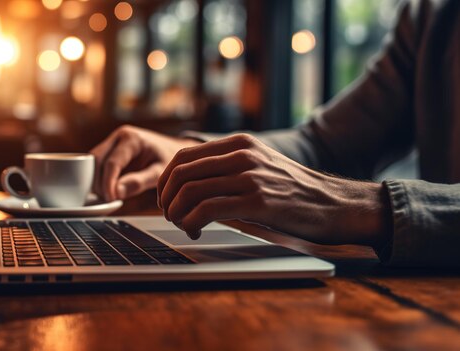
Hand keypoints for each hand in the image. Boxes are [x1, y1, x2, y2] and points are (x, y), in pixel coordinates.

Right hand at [90, 125, 200, 201]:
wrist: (172, 149)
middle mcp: (118, 136)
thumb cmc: (168, 158)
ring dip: (96, 181)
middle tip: (108, 200)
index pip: (112, 162)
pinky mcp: (109, 150)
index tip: (111, 199)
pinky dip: (98, 178)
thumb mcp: (159, 172)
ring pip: (93, 162)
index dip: (108, 183)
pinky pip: (96, 164)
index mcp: (131, 138)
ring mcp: (112, 142)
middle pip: (97, 160)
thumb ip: (139, 181)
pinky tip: (108, 191)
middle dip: (99, 182)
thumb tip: (117, 192)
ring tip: (109, 197)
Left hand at [156, 134, 391, 248]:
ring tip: (183, 225)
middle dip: (166, 198)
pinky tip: (196, 230)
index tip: (164, 198)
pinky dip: (191, 223)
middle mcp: (242, 155)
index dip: (165, 179)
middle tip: (169, 215)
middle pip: (181, 173)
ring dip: (177, 213)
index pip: (184, 156)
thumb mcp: (259, 164)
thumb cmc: (293, 190)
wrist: (333, 203)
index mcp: (239, 143)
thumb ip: (228, 166)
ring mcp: (250, 177)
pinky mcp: (257, 202)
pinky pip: (207, 210)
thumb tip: (189, 183)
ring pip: (190, 192)